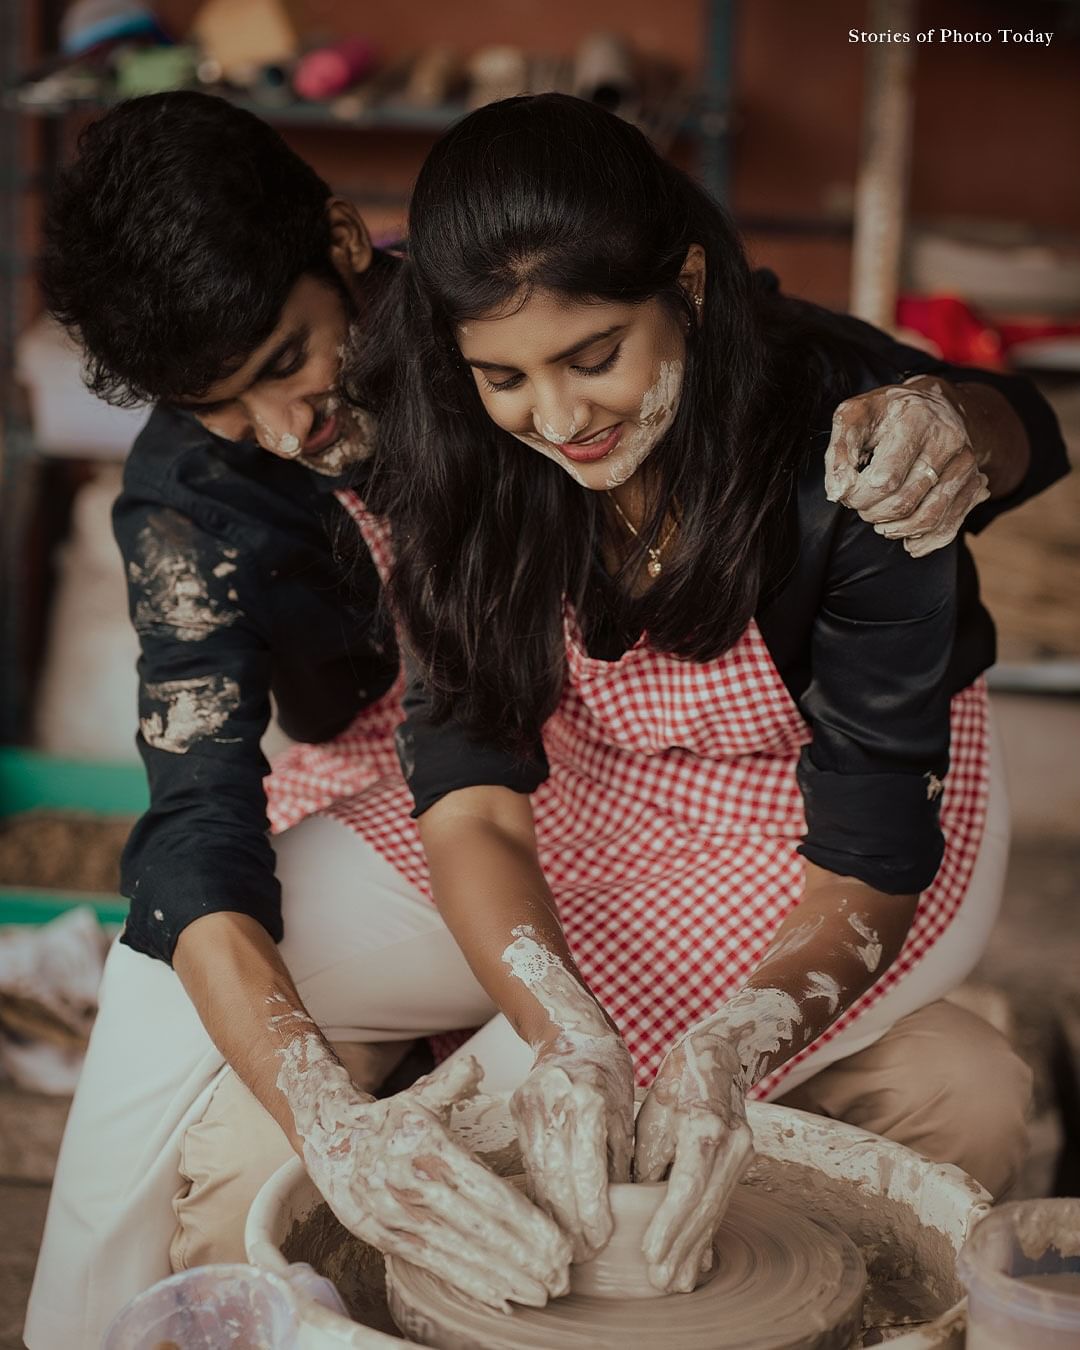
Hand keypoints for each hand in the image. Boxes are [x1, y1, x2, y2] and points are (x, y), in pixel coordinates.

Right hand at [297, 1052, 571, 1310]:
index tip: (558, 1242)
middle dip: (524, 1258)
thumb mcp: (420, 1095)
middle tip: (560, 1277)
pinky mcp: (388, 1239)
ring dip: (503, 1278)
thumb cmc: (389, 1119)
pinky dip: (469, 1283)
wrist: (329, 1141)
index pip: (488, 1195)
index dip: (526, 1224)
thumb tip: (475, 1066)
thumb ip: (452, 1082)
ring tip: (539, 1292)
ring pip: (461, 1254)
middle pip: (481, 1231)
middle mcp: (415, 1188)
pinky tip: (499, 1296)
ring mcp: (400, 1217)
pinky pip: (435, 1265)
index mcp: (430, 1150)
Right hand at [510, 1028, 634, 1261]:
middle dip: (567, 1224)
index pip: (588, 1170)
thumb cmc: (609, 1074)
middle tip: (577, 1259)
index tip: (598, 1243)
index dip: (591, 1212)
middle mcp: (555, 1100)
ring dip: (548, 1216)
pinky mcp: (515, 1110)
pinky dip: (537, 1193)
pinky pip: (527, 1161)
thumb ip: (618, 1161)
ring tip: (561, 1248)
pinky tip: (546, 1219)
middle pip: (558, 1177)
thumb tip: (618, 1215)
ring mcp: (530, 1104)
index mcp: (589, 1098)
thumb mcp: (625, 1116)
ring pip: (538, 1173)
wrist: (572, 1032)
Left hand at [633, 1028, 752, 1292]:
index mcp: (704, 1126)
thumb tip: (632, 1210)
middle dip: (682, 1247)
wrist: (717, 1058)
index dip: (668, 1224)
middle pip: (705, 1206)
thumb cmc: (674, 1086)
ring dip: (696, 1247)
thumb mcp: (652, 1118)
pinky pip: (721, 1202)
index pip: (686, 1186)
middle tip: (662, 1281)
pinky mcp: (743, 1162)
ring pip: (716, 1208)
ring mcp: (743, 1153)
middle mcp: (732, 1143)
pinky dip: (707, 1230)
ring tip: (678, 1281)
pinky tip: (698, 1259)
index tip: (650, 1254)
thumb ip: (646, 1164)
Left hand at [824, 375, 990, 555]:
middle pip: (904, 501)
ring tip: (879, 520)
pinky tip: (907, 541)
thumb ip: (839, 451)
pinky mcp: (972, 484)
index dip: (859, 495)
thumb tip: (837, 492)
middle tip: (861, 505)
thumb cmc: (888, 412)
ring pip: (928, 518)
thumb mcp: (855, 416)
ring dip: (895, 529)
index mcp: (917, 420)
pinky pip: (950, 526)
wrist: (936, 404)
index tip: (849, 491)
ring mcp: (964, 465)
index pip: (885, 479)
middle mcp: (948, 441)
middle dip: (872, 513)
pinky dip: (925, 541)